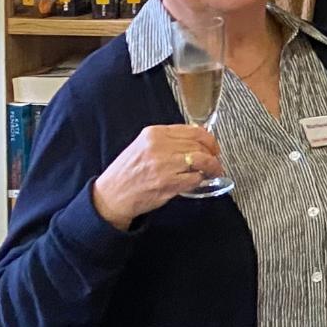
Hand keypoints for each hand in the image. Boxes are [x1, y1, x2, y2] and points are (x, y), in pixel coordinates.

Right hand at [90, 124, 223, 230]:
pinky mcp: (167, 184)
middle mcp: (159, 147)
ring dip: (212, 167)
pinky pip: (195, 178)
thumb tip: (197, 137)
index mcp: (155, 134)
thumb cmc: (127, 172)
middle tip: (215, 161)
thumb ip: (168, 139)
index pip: (194, 131)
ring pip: (201, 160)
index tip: (213, 146)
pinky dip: (201, 179)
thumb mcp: (143, 145)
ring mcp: (164, 165)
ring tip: (214, 171)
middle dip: (212, 154)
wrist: (110, 196)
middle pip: (200, 145)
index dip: (209, 139)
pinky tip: (199, 181)